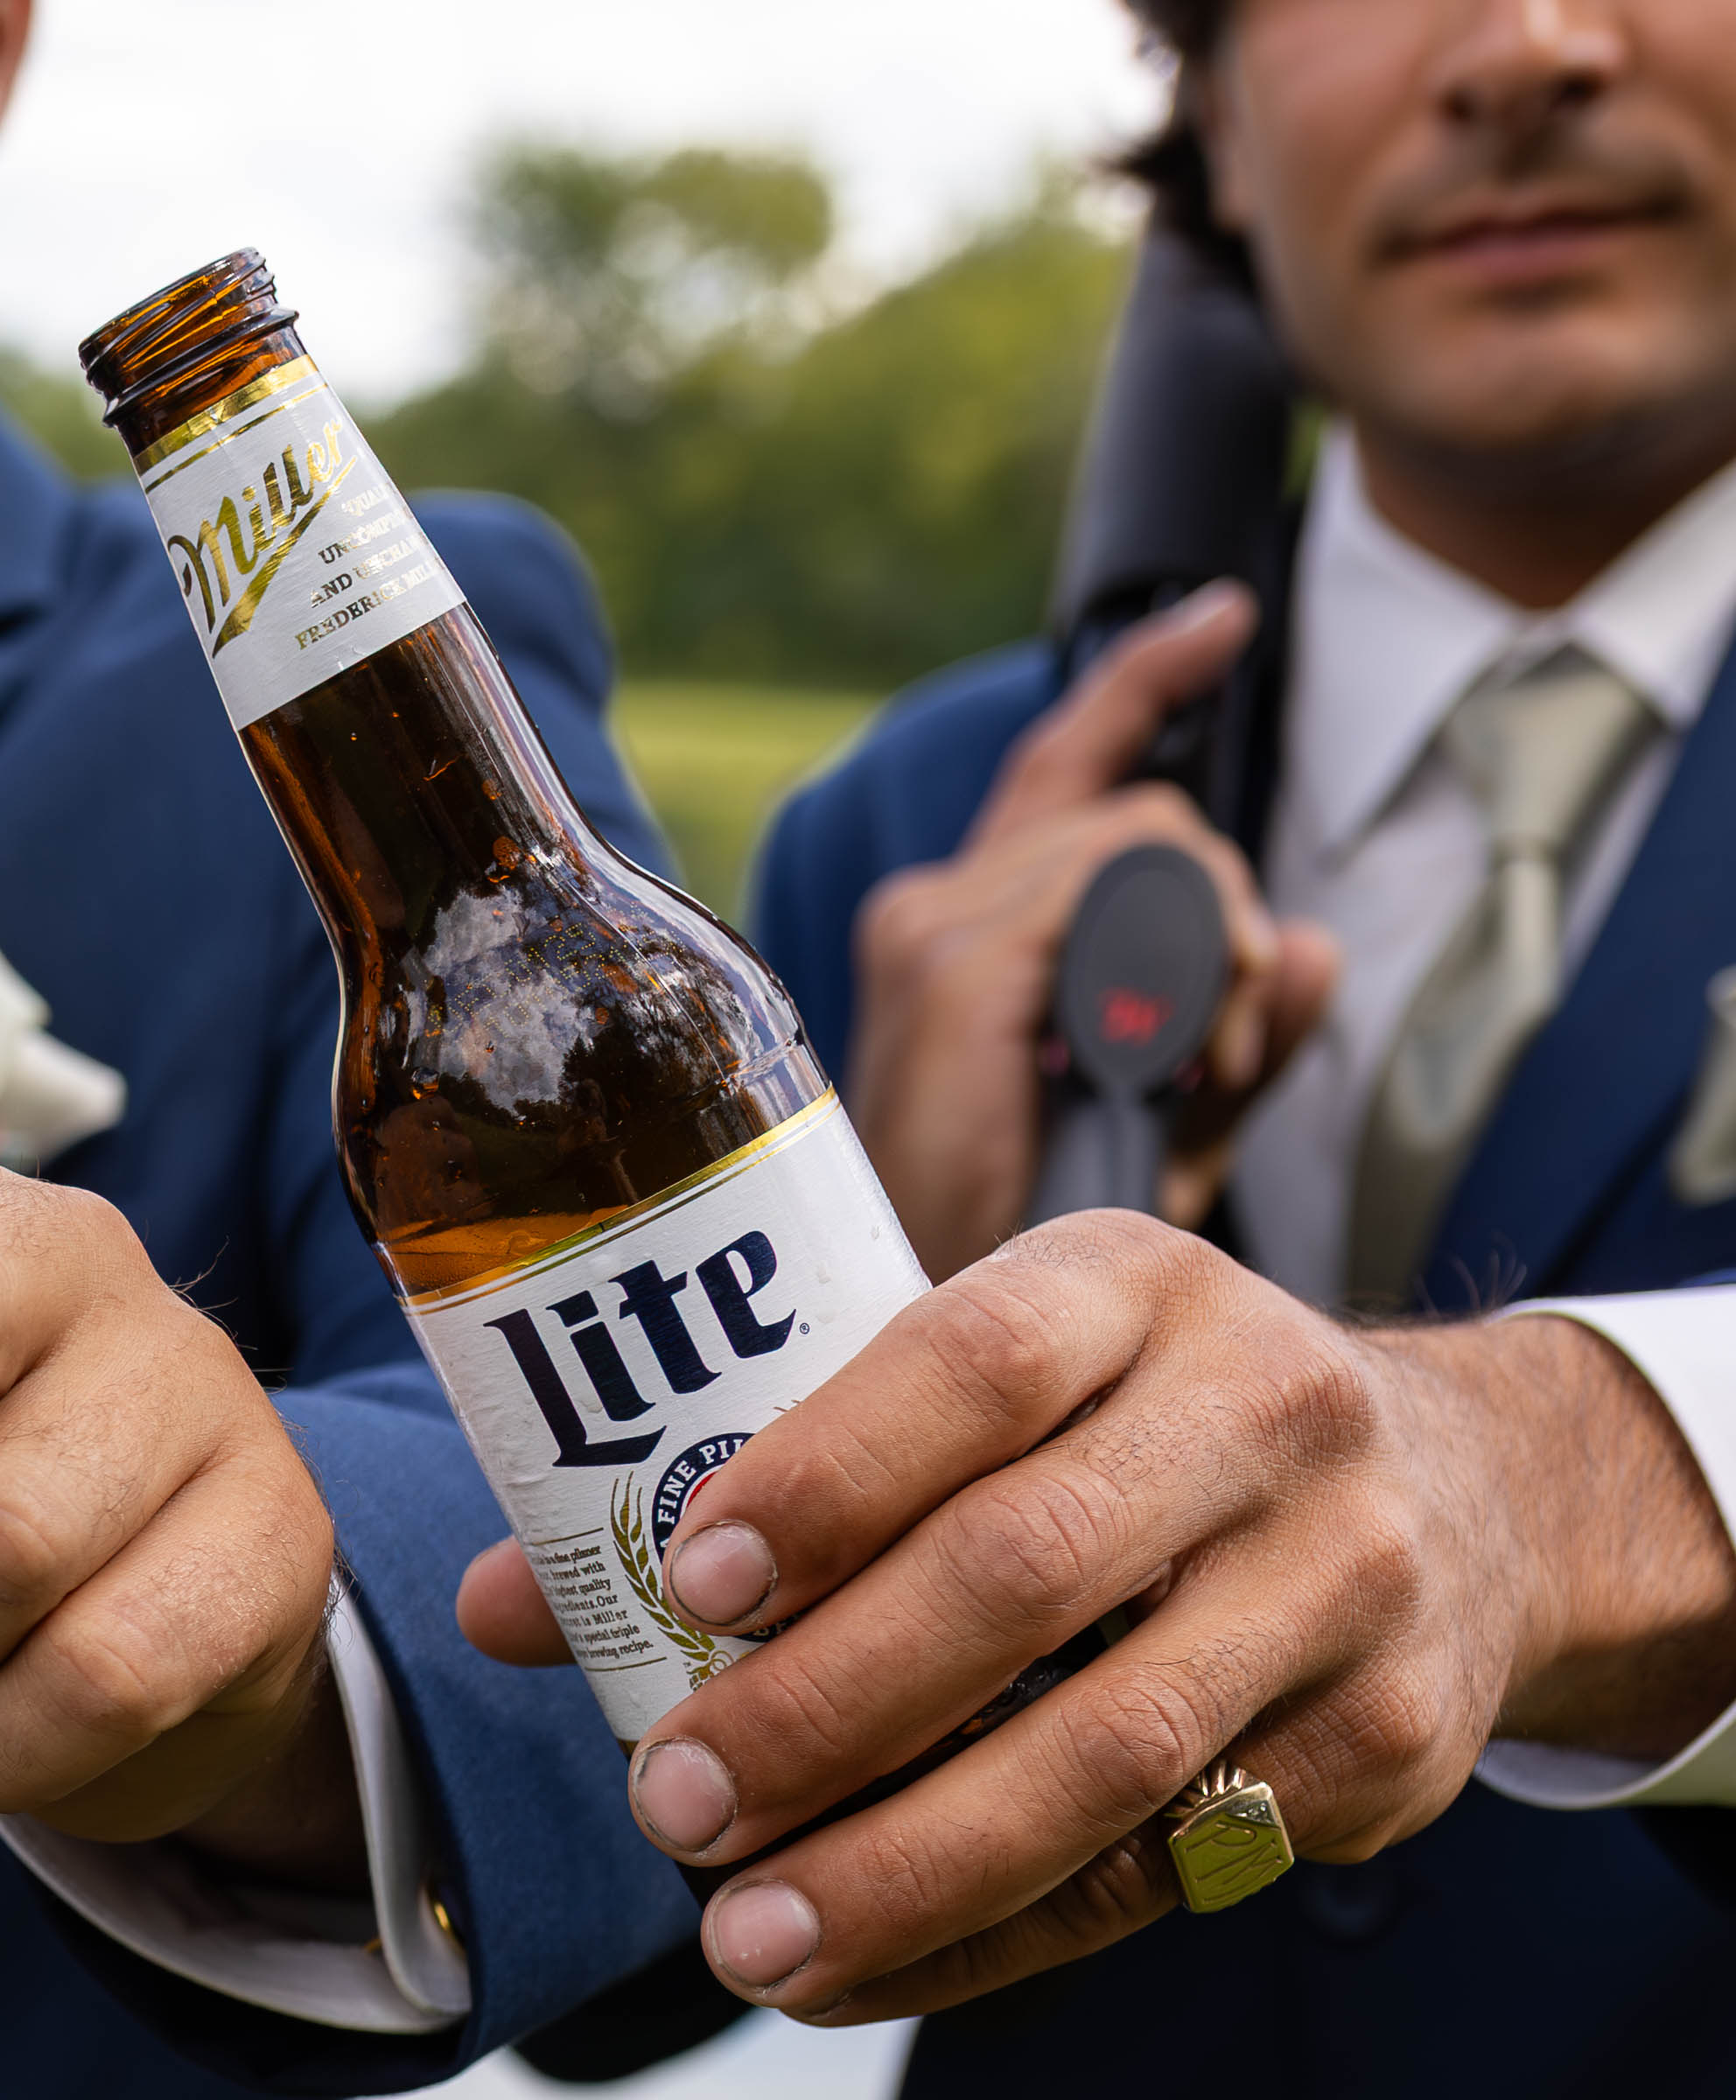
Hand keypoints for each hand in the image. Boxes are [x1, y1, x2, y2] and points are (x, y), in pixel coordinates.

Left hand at [457, 1215, 1735, 2017]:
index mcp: (1131, 1290)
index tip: (693, 1588)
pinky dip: (985, 1940)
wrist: (1463, 1499)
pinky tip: (848, 1977)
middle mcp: (1267, 1413)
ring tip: (740, 1942)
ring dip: (901, 1866)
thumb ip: (747, 1487)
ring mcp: (1346, 1580)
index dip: (826, 1477)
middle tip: (672, 1807)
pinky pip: (1159, 1868)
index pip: (972, 1365)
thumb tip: (496, 1605)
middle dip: (828, 1710)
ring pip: (1104, 1751)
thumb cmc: (1116, 1445)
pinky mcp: (1387, 1740)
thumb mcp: (976, 1402)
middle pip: (1025, 1575)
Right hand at [844, 584, 1341, 1279]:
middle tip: (1234, 1048)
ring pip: (1142, 843)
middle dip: (1227, 916)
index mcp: (966, 929)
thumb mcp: (1173, 1112)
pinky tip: (1187, 1054)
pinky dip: (1186, 964)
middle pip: (1139, 813)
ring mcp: (932, 930)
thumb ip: (1245, 1019)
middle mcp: (934, 907)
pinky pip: (1113, 888)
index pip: (1063, 768)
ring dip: (1219, 951)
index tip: (1224, 616)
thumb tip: (1315, 945)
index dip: (1144, 682)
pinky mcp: (951, 968)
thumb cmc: (1030, 1245)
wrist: (933, 1335)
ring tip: (1208, 1068)